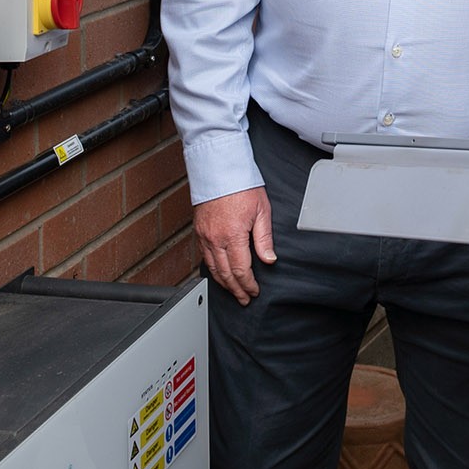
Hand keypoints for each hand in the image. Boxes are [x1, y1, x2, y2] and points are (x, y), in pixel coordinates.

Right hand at [193, 186, 275, 304]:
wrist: (219, 168)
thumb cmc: (242, 185)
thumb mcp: (262, 211)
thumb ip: (264, 238)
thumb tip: (269, 260)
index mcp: (233, 235)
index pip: (241, 270)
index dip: (248, 284)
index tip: (254, 291)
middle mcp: (215, 238)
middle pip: (225, 274)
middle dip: (236, 290)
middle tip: (244, 299)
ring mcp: (204, 235)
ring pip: (212, 268)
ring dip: (223, 283)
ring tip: (233, 291)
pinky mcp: (199, 230)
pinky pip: (204, 257)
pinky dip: (212, 269)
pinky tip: (219, 273)